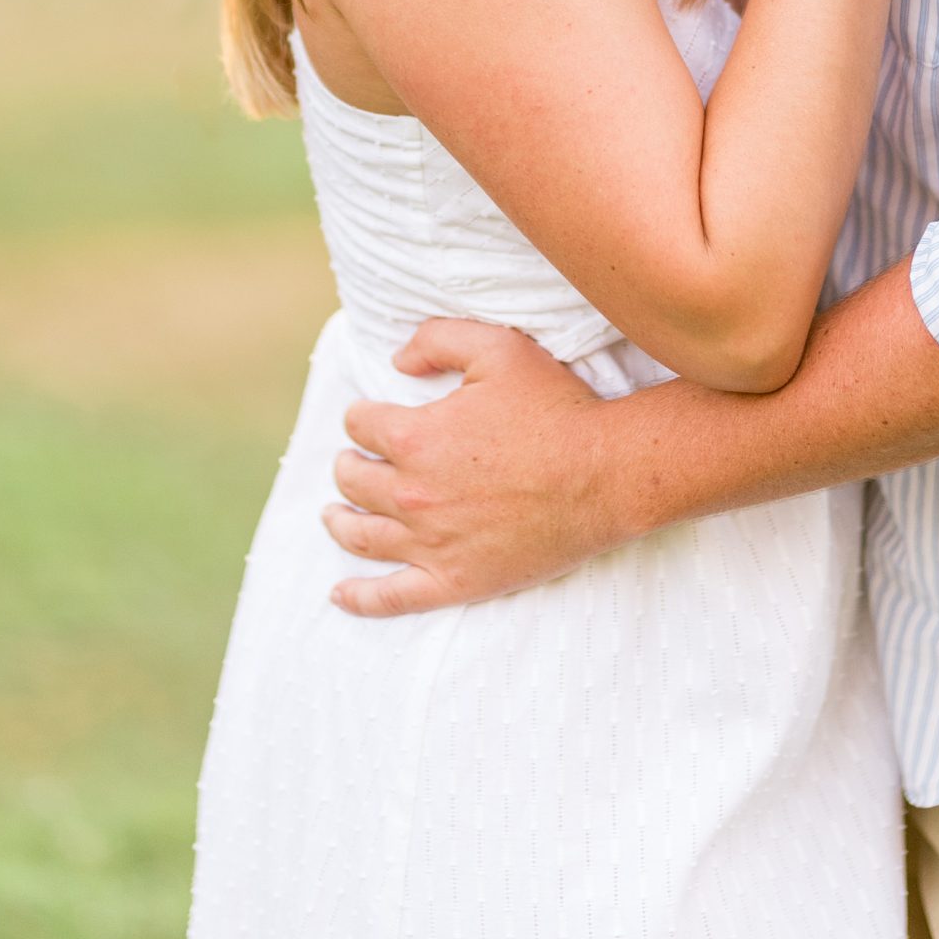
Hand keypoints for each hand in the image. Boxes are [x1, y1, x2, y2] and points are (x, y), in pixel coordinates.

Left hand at [324, 320, 621, 616]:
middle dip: (348, 465)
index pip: (360, 425)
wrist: (605, 473)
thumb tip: (396, 362)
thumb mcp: (497, 348)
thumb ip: (437, 340)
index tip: (370, 415)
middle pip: (353, 480)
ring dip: (339, 521)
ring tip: (333, 514)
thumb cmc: (555, 405)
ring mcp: (431, 542)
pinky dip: (358, 598)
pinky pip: (391, 598)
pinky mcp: (455, 580)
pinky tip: (339, 595)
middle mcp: (411, 493)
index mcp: (415, 436)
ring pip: (361, 535)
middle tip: (354, 461)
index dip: (362, 415)